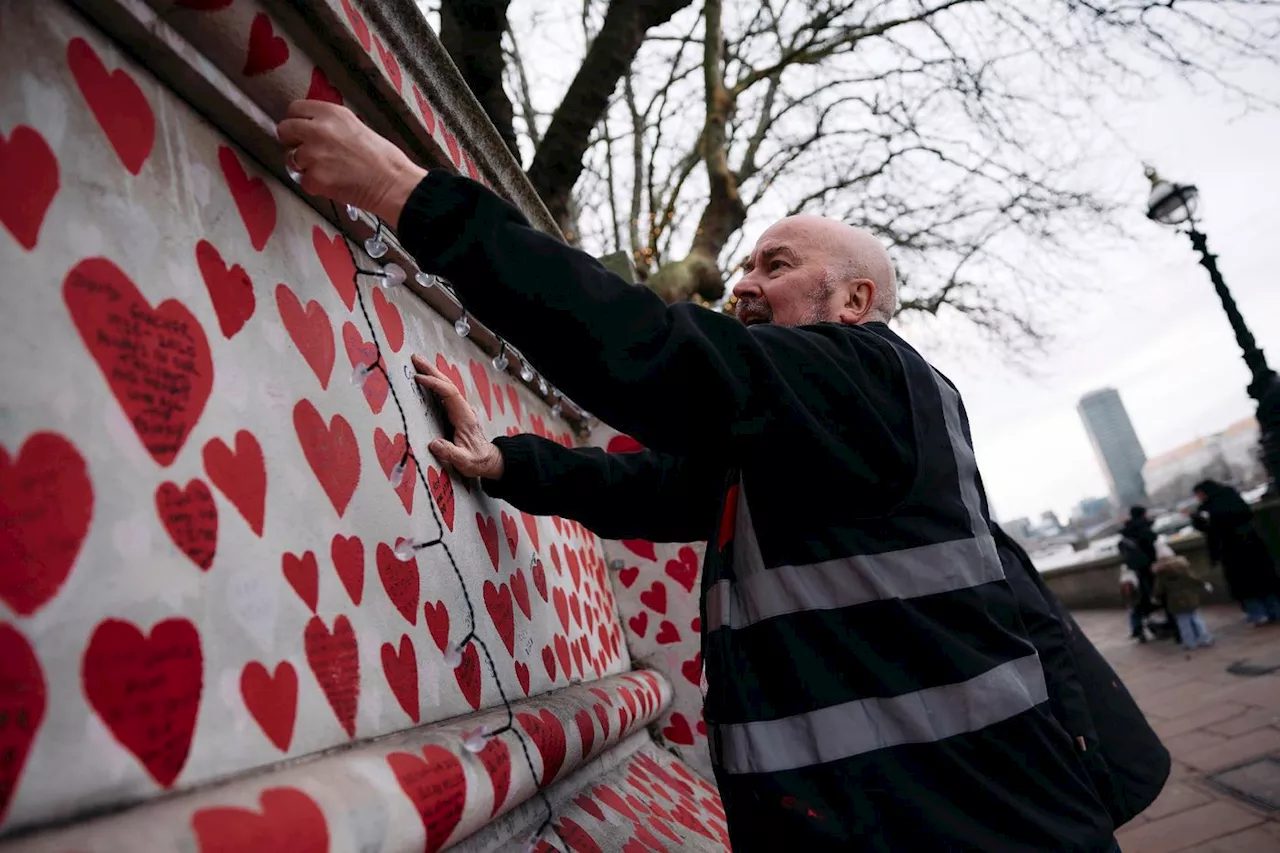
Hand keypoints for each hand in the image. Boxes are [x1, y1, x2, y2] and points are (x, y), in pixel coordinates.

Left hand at [276, 100, 426, 226]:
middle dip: (292, 141)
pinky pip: (303, 181)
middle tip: (307, 151)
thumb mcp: (355, 126)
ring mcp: (314, 154)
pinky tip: (333, 184)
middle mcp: (318, 129)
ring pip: (291, 158)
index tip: (300, 130)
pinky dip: (315, 185)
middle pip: (285, 129)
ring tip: (327, 171)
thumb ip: (330, 125)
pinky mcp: (314, 178)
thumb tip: (310, 130)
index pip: (295, 109)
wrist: (393, 183)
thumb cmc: (382, 157)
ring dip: (304, 166)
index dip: (297, 121)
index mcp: (330, 113)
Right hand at [412, 354, 503, 478]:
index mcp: (465, 417)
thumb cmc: (476, 461)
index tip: (419, 379)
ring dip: (432, 374)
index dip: (435, 384)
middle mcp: (463, 409)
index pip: (450, 394)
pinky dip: (434, 383)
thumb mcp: (465, 461)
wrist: (487, 460)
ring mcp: (460, 410)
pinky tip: (425, 379)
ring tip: (417, 363)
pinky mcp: (456, 413)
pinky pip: (444, 394)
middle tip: (415, 358)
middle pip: (448, 384)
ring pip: (446, 386)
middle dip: (432, 371)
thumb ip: (451, 453)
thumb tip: (434, 444)